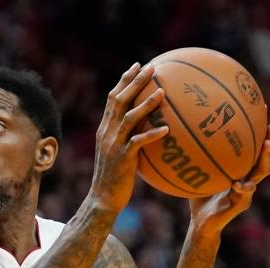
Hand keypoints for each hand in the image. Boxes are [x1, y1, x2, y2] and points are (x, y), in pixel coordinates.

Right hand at [89, 62, 168, 211]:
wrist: (102, 199)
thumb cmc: (115, 178)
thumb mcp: (118, 153)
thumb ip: (128, 138)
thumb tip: (148, 128)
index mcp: (105, 128)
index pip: (112, 98)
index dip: (124, 80)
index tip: (137, 66)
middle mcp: (107, 132)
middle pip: (119, 100)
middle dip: (135, 82)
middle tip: (151, 68)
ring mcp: (114, 144)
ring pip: (129, 117)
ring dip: (146, 103)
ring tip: (162, 91)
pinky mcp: (123, 158)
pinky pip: (139, 142)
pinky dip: (152, 134)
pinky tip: (167, 128)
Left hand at [188, 123, 269, 239]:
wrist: (202, 224)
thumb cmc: (199, 197)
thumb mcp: (197, 174)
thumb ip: (193, 159)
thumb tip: (180, 135)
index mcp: (240, 171)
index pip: (253, 149)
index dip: (259, 131)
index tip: (261, 110)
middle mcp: (247, 179)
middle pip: (264, 157)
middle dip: (269, 141)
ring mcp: (246, 192)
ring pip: (261, 173)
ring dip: (264, 158)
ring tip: (266, 145)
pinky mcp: (241, 205)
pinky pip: (245, 195)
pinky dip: (242, 188)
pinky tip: (237, 183)